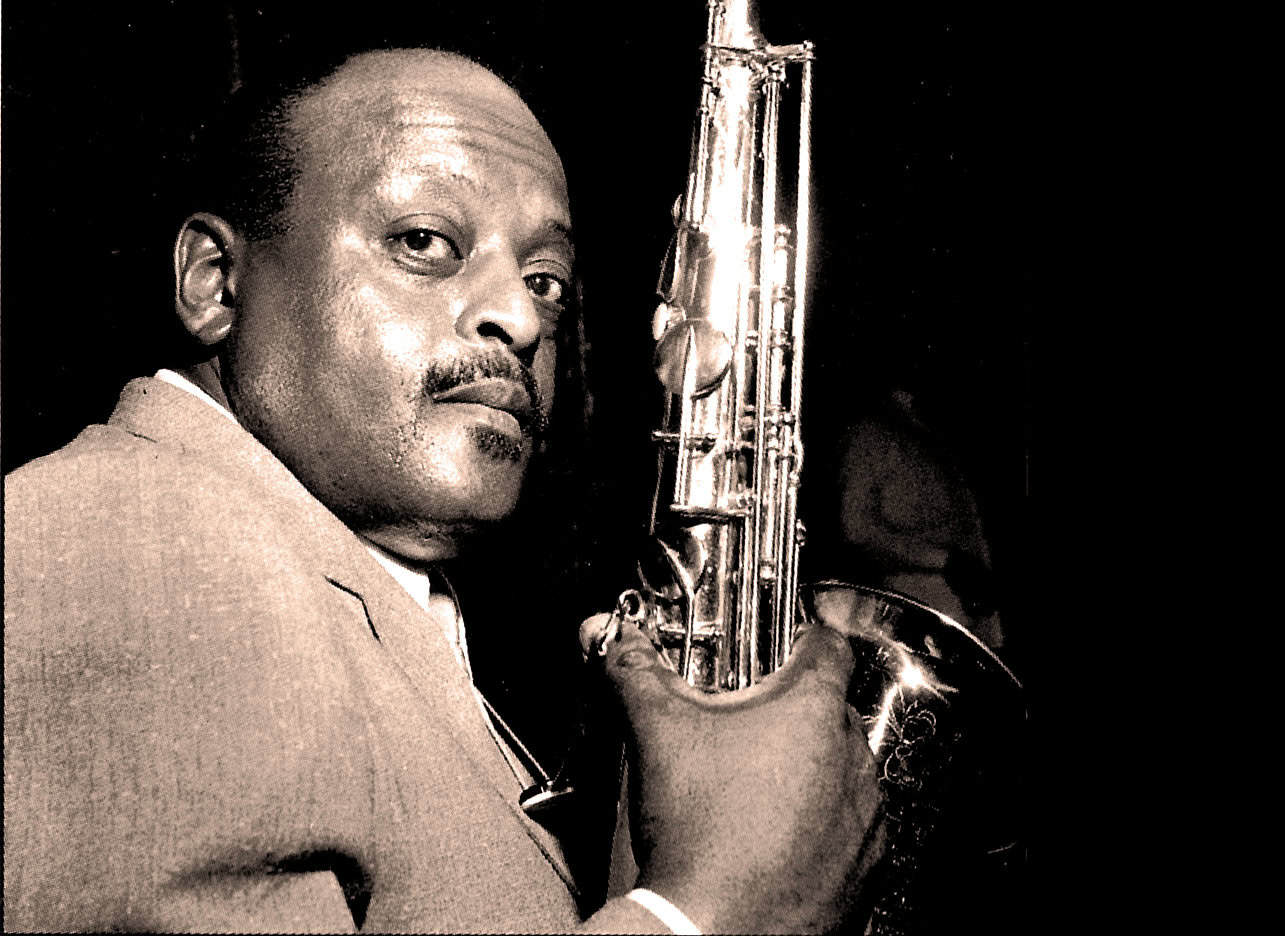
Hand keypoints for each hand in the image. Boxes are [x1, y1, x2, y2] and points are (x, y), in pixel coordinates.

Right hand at [580, 612, 885, 933]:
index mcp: (814, 712)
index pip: (828, 644)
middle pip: (828, 710)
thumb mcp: (656, 734)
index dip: (800, 637)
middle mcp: (853, 760)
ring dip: (807, 771)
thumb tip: (610, 637)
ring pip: (840, 771)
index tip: (778, 646)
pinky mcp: (865, 870)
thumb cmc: (700, 837)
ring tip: (750, 790)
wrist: (714, 935)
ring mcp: (865, 819)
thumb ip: (634, 672)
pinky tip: (768, 838)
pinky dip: (817, 826)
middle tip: (742, 727)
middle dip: (789, 712)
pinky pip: (848, 830)